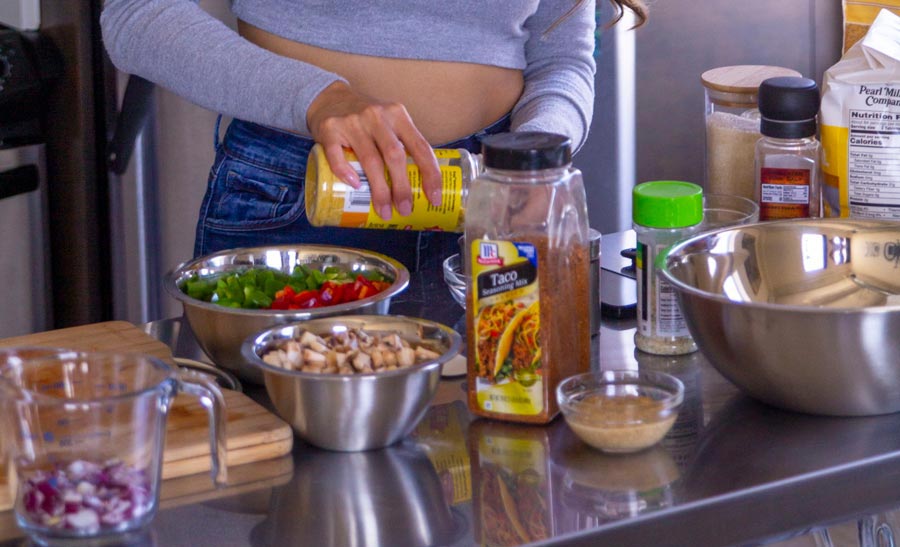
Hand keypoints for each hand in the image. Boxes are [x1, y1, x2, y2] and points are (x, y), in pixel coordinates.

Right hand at [307, 82, 441, 220]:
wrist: (329, 98)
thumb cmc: (367, 119)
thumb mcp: (390, 122)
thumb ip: (404, 144)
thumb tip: (422, 187)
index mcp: (397, 115)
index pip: (420, 146)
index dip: (430, 174)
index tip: (434, 198)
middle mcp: (376, 115)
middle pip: (394, 155)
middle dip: (402, 187)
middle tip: (406, 210)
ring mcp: (352, 121)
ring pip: (370, 160)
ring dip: (379, 190)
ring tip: (384, 210)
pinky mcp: (330, 129)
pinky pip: (337, 155)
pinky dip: (346, 173)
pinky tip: (356, 187)